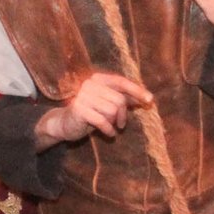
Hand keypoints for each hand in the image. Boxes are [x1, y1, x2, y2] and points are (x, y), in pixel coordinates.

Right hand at [34, 71, 152, 145]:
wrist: (64, 123)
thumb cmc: (89, 113)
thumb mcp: (106, 103)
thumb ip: (123, 99)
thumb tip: (147, 98)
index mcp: (97, 79)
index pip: (121, 82)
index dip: (136, 90)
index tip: (150, 100)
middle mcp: (89, 84)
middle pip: (118, 100)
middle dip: (123, 115)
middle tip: (122, 124)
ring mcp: (82, 96)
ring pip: (112, 110)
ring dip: (114, 122)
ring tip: (110, 126)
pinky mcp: (79, 110)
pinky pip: (103, 121)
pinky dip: (109, 130)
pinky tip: (109, 134)